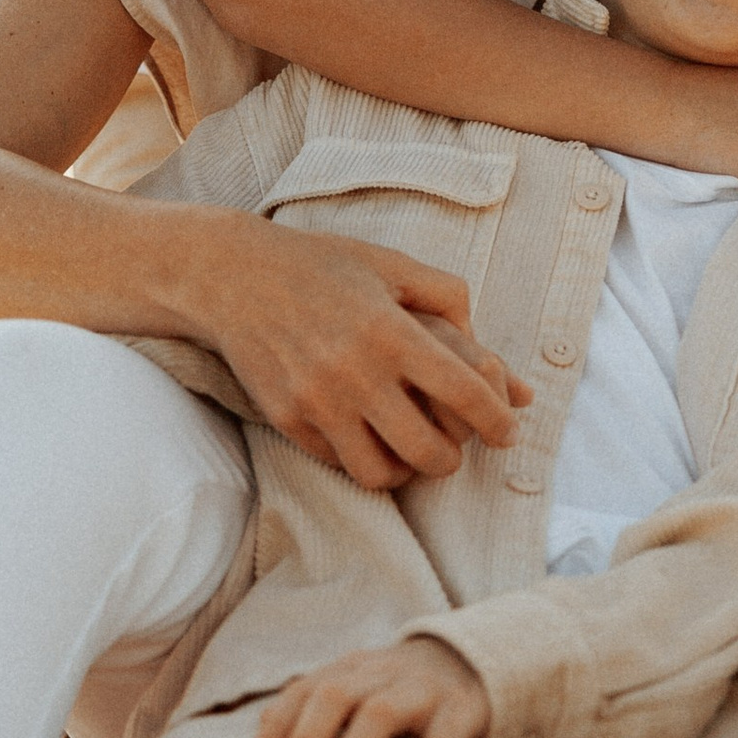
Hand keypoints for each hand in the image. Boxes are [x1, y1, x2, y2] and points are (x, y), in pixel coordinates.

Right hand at [187, 217, 530, 493]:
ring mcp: (318, 402)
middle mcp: (356, 373)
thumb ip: (446, 295)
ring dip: (407, 471)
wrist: (230, 275)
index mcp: (391, 331)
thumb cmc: (320, 265)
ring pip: (382, 473)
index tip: (507, 431)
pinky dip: (363, 459)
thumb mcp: (389, 264)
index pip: (465, 393)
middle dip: (454, 459)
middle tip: (456, 449)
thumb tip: (484, 345)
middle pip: (428, 451)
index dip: (497, 421)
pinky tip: (369, 439)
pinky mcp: (288, 419)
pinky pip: (339, 463)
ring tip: (412, 454)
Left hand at [250, 636, 490, 737]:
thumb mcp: (358, 691)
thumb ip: (313, 712)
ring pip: (379, 714)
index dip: (276, 727)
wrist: (476, 662)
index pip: (303, 691)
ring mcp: (421, 689)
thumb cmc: (399, 691)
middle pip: (333, 696)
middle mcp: (380, 673)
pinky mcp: (461, 710)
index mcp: (349, 670)